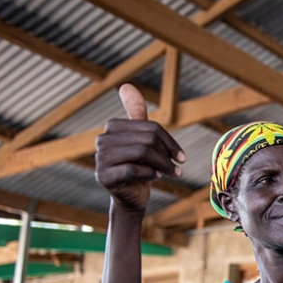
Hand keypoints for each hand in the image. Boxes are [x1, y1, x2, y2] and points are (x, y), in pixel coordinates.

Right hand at [94, 84, 185, 211]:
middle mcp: (102, 140)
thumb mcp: (142, 140)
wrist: (130, 196)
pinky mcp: (103, 176)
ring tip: (170, 174)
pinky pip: (133, 170)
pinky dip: (149, 174)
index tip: (182, 157)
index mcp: (113, 127)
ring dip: (162, 165)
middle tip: (177, 169)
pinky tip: (154, 178)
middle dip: (167, 155)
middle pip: (147, 140)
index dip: (170, 142)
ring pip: (142, 153)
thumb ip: (136, 114)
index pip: (151, 128)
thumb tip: (126, 85)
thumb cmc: (140, 166)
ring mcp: (100, 158)